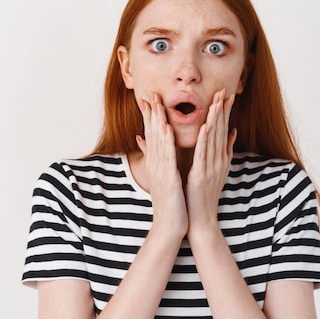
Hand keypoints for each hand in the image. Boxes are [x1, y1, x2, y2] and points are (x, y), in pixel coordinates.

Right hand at [136, 92, 187, 238]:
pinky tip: (167, 128)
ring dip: (159, 121)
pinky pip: (167, 157)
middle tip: (151, 92)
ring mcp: (160, 171)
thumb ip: (158, 160)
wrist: (169, 226)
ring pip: (159, 141)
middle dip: (152, 112)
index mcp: (157, 163)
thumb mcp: (163, 178)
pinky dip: (167, 141)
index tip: (151, 97)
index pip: (153, 134)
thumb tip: (149, 146)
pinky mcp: (168, 179)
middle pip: (153, 134)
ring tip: (158, 103)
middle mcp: (156, 164)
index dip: (151, 115)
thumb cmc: (170, 202)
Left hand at [186, 89, 236, 232]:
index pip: (224, 130)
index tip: (226, 94)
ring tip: (216, 101)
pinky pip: (203, 154)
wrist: (201, 219)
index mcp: (220, 158)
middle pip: (222, 131)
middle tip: (224, 90)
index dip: (225, 112)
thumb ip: (225, 150)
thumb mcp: (217, 170)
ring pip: (214, 138)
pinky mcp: (201, 175)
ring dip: (215, 118)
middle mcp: (219, 161)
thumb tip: (232, 132)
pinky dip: (205, 139)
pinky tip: (207, 125)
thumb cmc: (204, 195)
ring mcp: (211, 168)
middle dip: (222, 110)